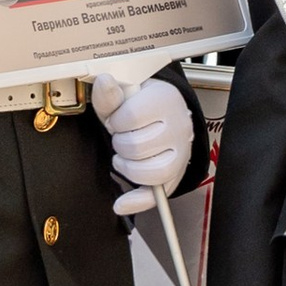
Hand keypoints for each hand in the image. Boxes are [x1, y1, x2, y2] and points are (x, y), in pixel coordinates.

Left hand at [92, 71, 195, 215]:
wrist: (165, 112)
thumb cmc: (141, 104)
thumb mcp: (122, 95)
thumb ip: (109, 94)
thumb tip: (104, 82)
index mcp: (165, 100)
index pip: (131, 117)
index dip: (115, 121)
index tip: (118, 118)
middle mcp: (178, 126)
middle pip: (136, 146)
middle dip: (120, 143)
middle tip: (123, 136)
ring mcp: (181, 153)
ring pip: (147, 171)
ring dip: (126, 166)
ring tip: (125, 155)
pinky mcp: (175, 175)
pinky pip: (156, 195)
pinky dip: (136, 201)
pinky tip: (121, 203)